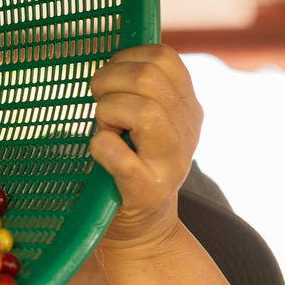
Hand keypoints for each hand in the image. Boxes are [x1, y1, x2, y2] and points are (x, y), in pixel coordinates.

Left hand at [87, 44, 202, 254]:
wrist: (144, 229)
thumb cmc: (133, 164)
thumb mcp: (147, 122)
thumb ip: (139, 90)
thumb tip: (110, 55)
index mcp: (187, 106)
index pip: (164, 58)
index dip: (127, 58)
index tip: (109, 78)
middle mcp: (186, 130)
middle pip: (150, 79)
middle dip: (110, 81)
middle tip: (97, 101)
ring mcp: (170, 162)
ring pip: (144, 111)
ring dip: (107, 113)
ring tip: (104, 128)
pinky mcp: (147, 191)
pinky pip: (119, 155)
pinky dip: (100, 146)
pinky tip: (100, 151)